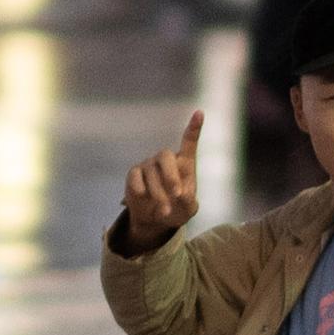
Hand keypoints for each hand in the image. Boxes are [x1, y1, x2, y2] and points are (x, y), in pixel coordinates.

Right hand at [118, 110, 203, 252]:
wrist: (155, 221)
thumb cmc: (177, 210)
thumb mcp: (189, 209)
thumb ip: (189, 201)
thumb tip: (181, 194)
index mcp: (184, 163)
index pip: (189, 142)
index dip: (194, 128)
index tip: (199, 113)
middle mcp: (165, 160)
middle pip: (165, 155)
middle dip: (171, 176)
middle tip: (177, 194)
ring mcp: (148, 165)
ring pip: (151, 174)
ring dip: (159, 195)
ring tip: (165, 211)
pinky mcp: (133, 174)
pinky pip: (136, 178)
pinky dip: (141, 190)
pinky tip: (144, 198)